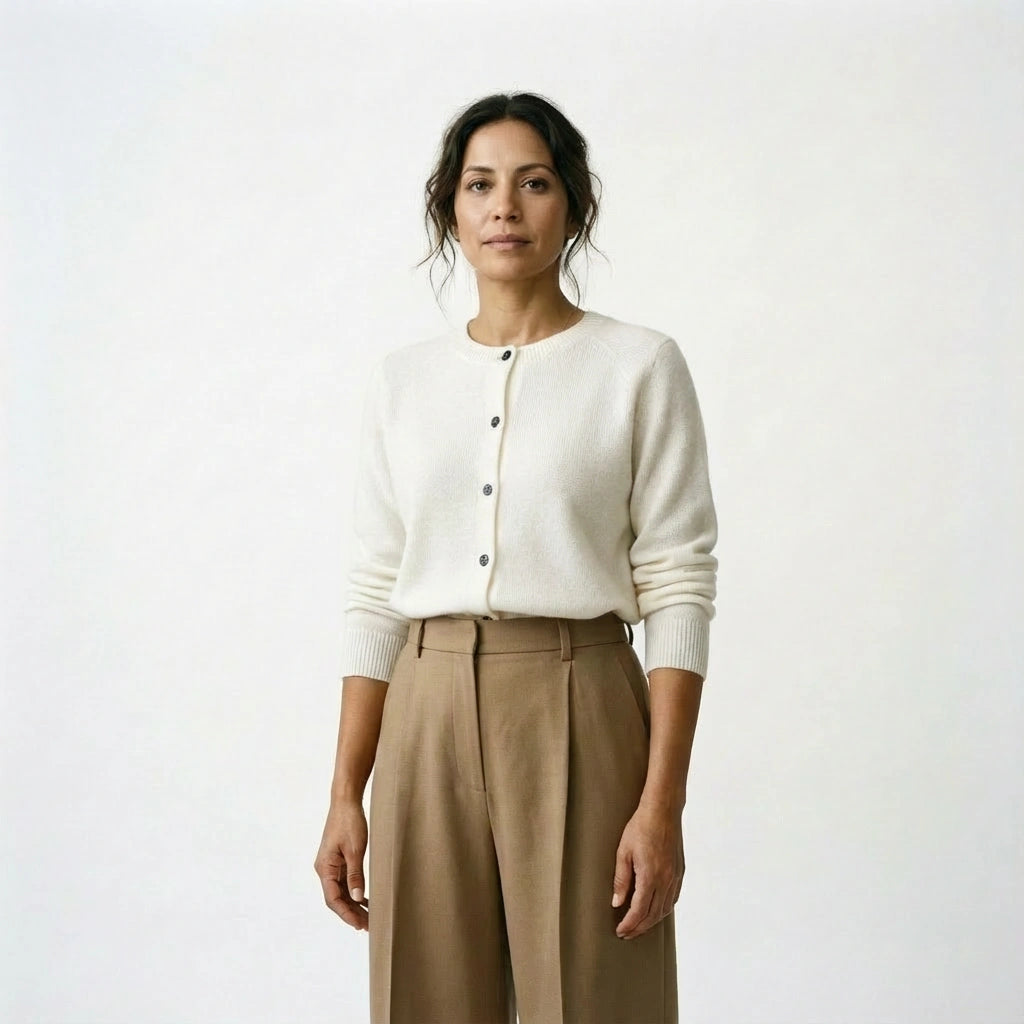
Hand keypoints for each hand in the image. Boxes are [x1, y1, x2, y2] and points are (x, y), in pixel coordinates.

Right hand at [314, 799, 368, 930]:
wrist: (346, 802)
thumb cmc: (349, 822)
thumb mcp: (355, 850)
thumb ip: (355, 875)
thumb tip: (356, 898)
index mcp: (325, 868)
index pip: (333, 899)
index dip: (346, 914)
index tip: (359, 925)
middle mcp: (325, 869)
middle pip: (336, 898)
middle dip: (351, 913)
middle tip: (368, 926)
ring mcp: (331, 865)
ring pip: (341, 891)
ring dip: (353, 904)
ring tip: (368, 917)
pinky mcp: (338, 860)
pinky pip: (344, 882)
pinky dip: (354, 892)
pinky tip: (365, 900)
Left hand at [611, 804, 684, 938]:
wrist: (663, 811)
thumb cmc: (640, 827)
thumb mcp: (623, 852)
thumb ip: (621, 879)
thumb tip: (617, 902)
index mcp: (650, 877)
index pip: (639, 911)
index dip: (629, 924)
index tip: (620, 931)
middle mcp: (666, 881)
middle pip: (653, 915)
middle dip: (639, 928)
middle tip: (627, 934)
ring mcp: (675, 877)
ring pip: (665, 909)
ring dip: (652, 921)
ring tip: (639, 925)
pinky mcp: (680, 871)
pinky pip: (673, 898)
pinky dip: (664, 909)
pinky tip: (656, 909)